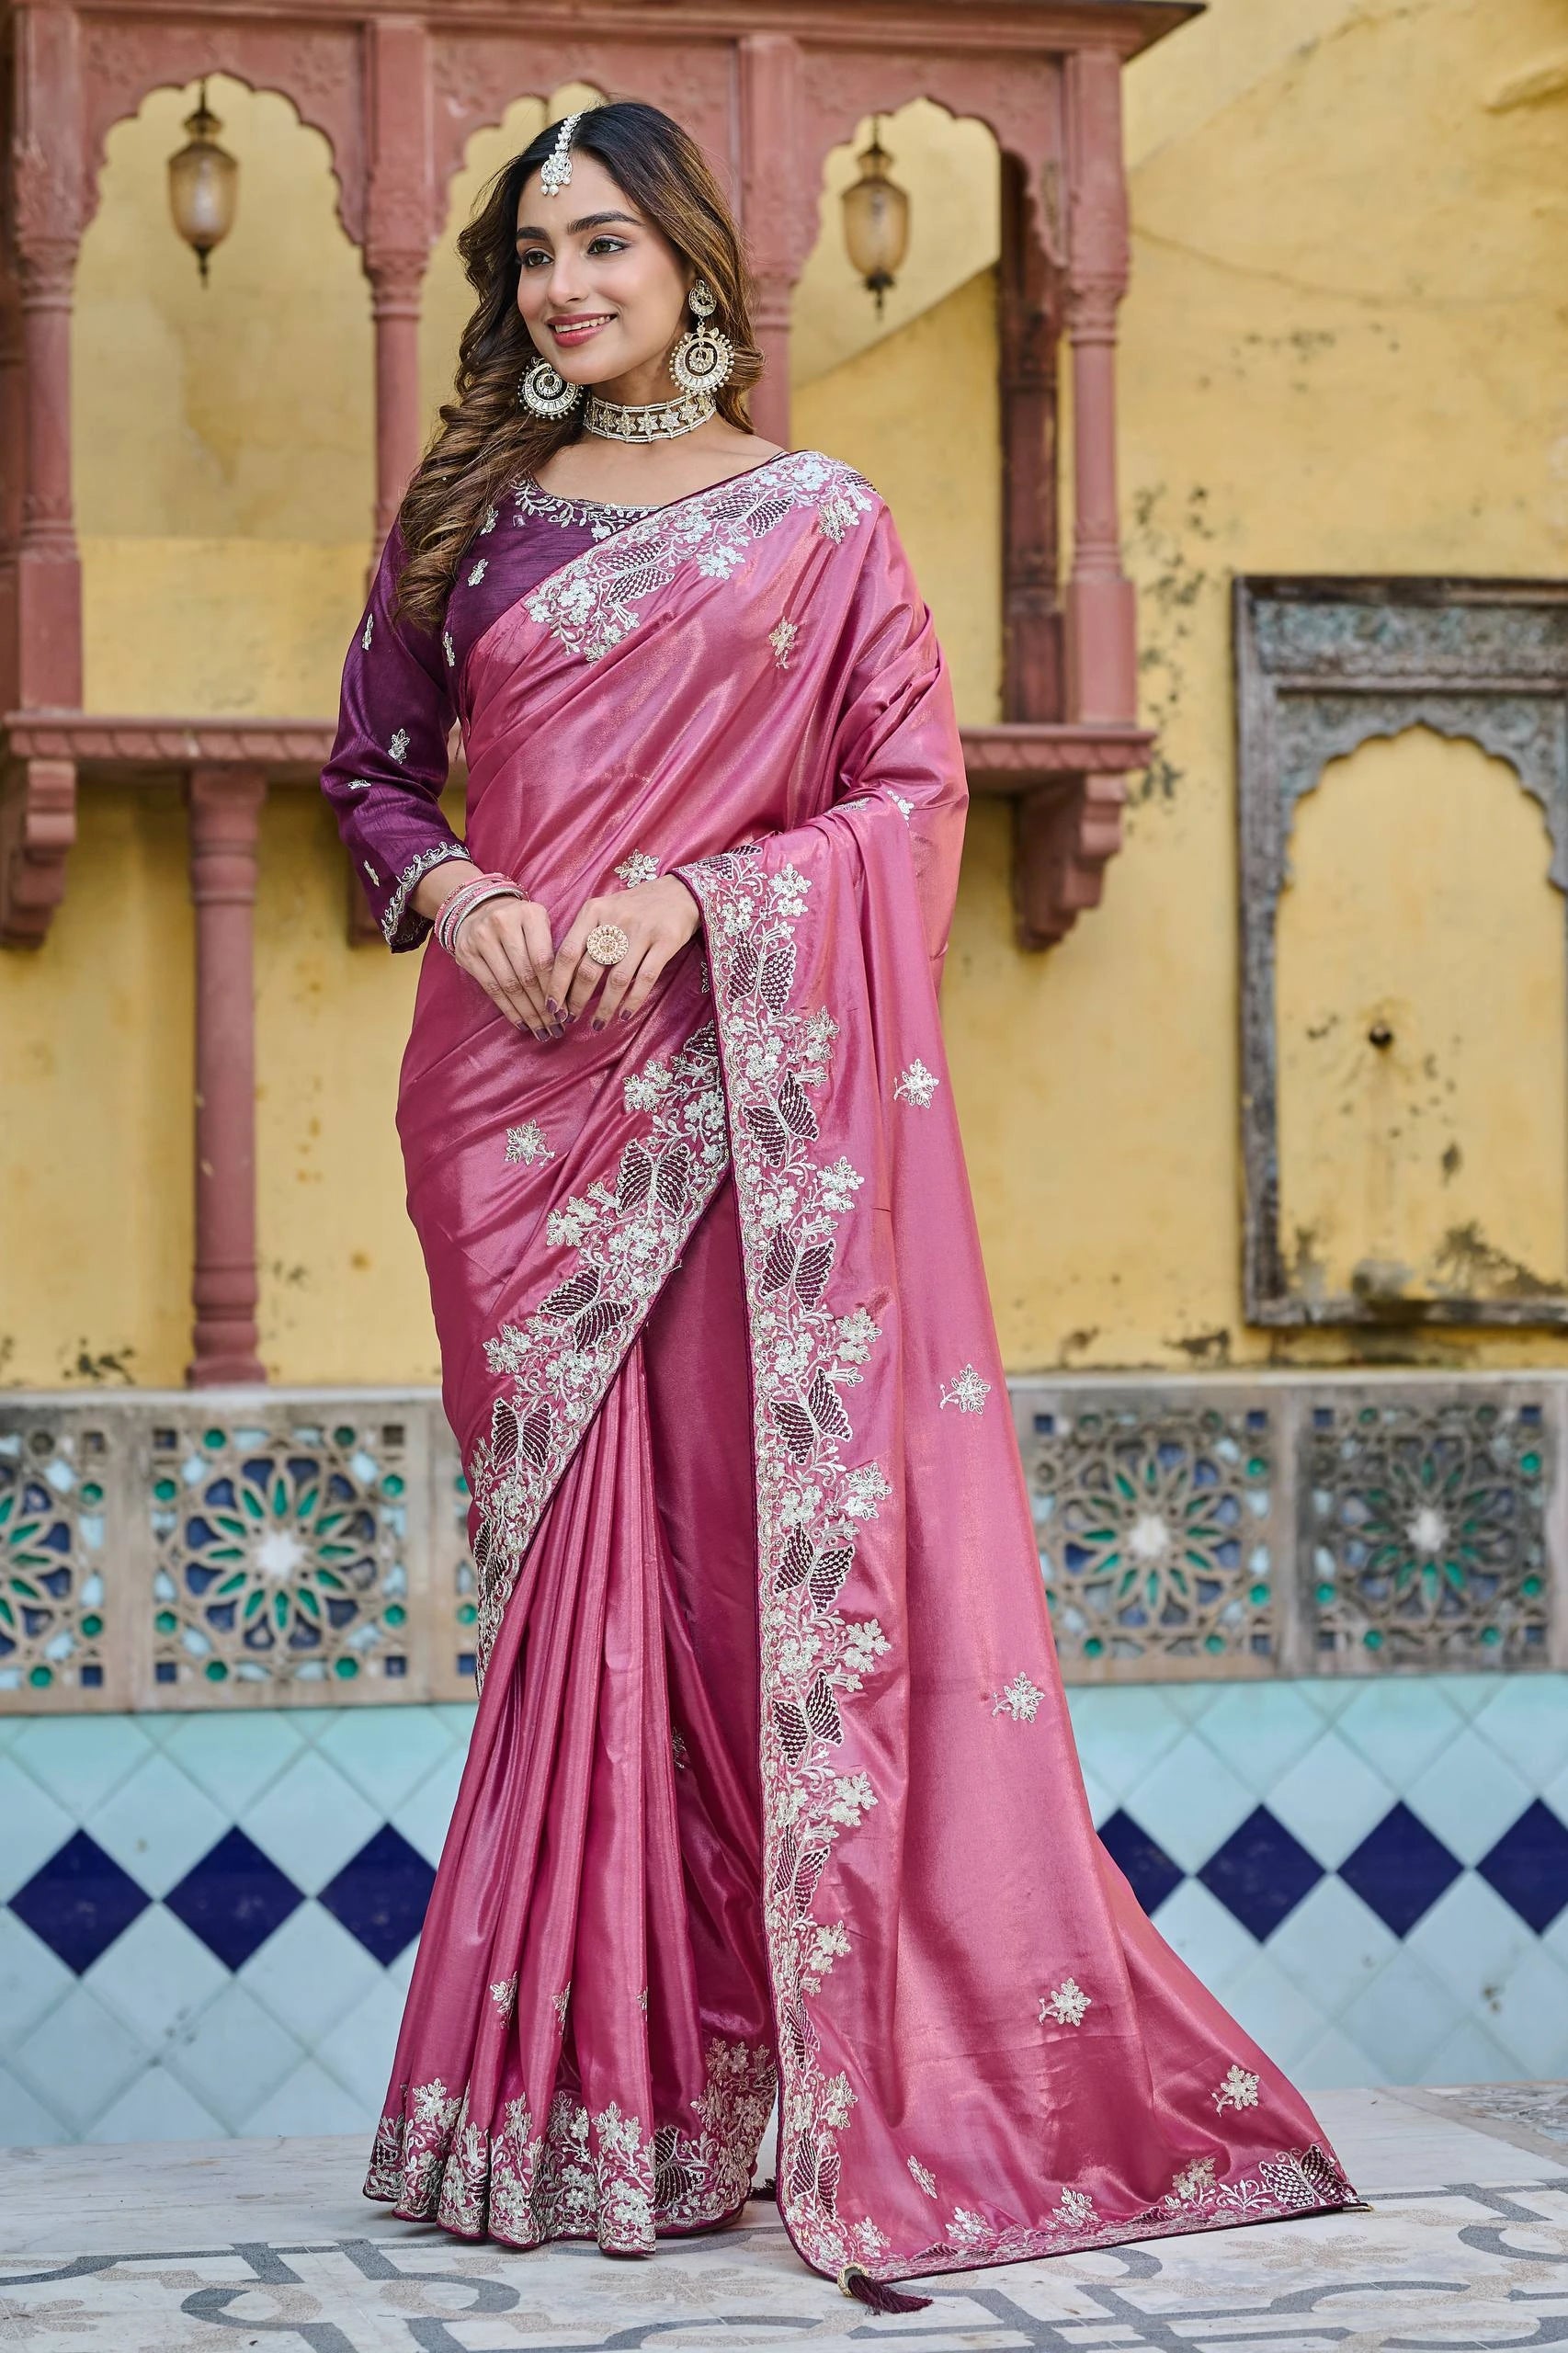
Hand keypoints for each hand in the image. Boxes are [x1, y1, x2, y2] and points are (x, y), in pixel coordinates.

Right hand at [416, 864, 557, 1037]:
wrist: (479, 907)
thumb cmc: (520, 922)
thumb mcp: (540, 924)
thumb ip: (553, 949)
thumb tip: (569, 995)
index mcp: (529, 914)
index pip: (544, 959)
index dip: (555, 989)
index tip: (566, 1012)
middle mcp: (503, 923)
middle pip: (526, 975)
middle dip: (543, 1006)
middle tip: (556, 1028)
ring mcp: (481, 938)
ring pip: (508, 985)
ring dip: (528, 1013)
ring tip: (542, 1031)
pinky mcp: (466, 953)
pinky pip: (490, 988)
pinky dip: (508, 1009)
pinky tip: (522, 1023)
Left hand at [549, 875, 700, 1029]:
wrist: (679, 892)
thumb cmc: (635, 907)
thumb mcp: (604, 910)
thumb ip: (585, 935)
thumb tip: (562, 977)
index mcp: (593, 911)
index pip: (567, 953)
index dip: (556, 983)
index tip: (551, 1006)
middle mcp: (614, 920)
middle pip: (588, 969)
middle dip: (576, 1000)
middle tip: (570, 1019)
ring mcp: (641, 931)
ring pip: (616, 979)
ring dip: (604, 1007)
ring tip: (597, 1024)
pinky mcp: (665, 941)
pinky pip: (645, 979)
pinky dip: (633, 1001)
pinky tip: (624, 1015)